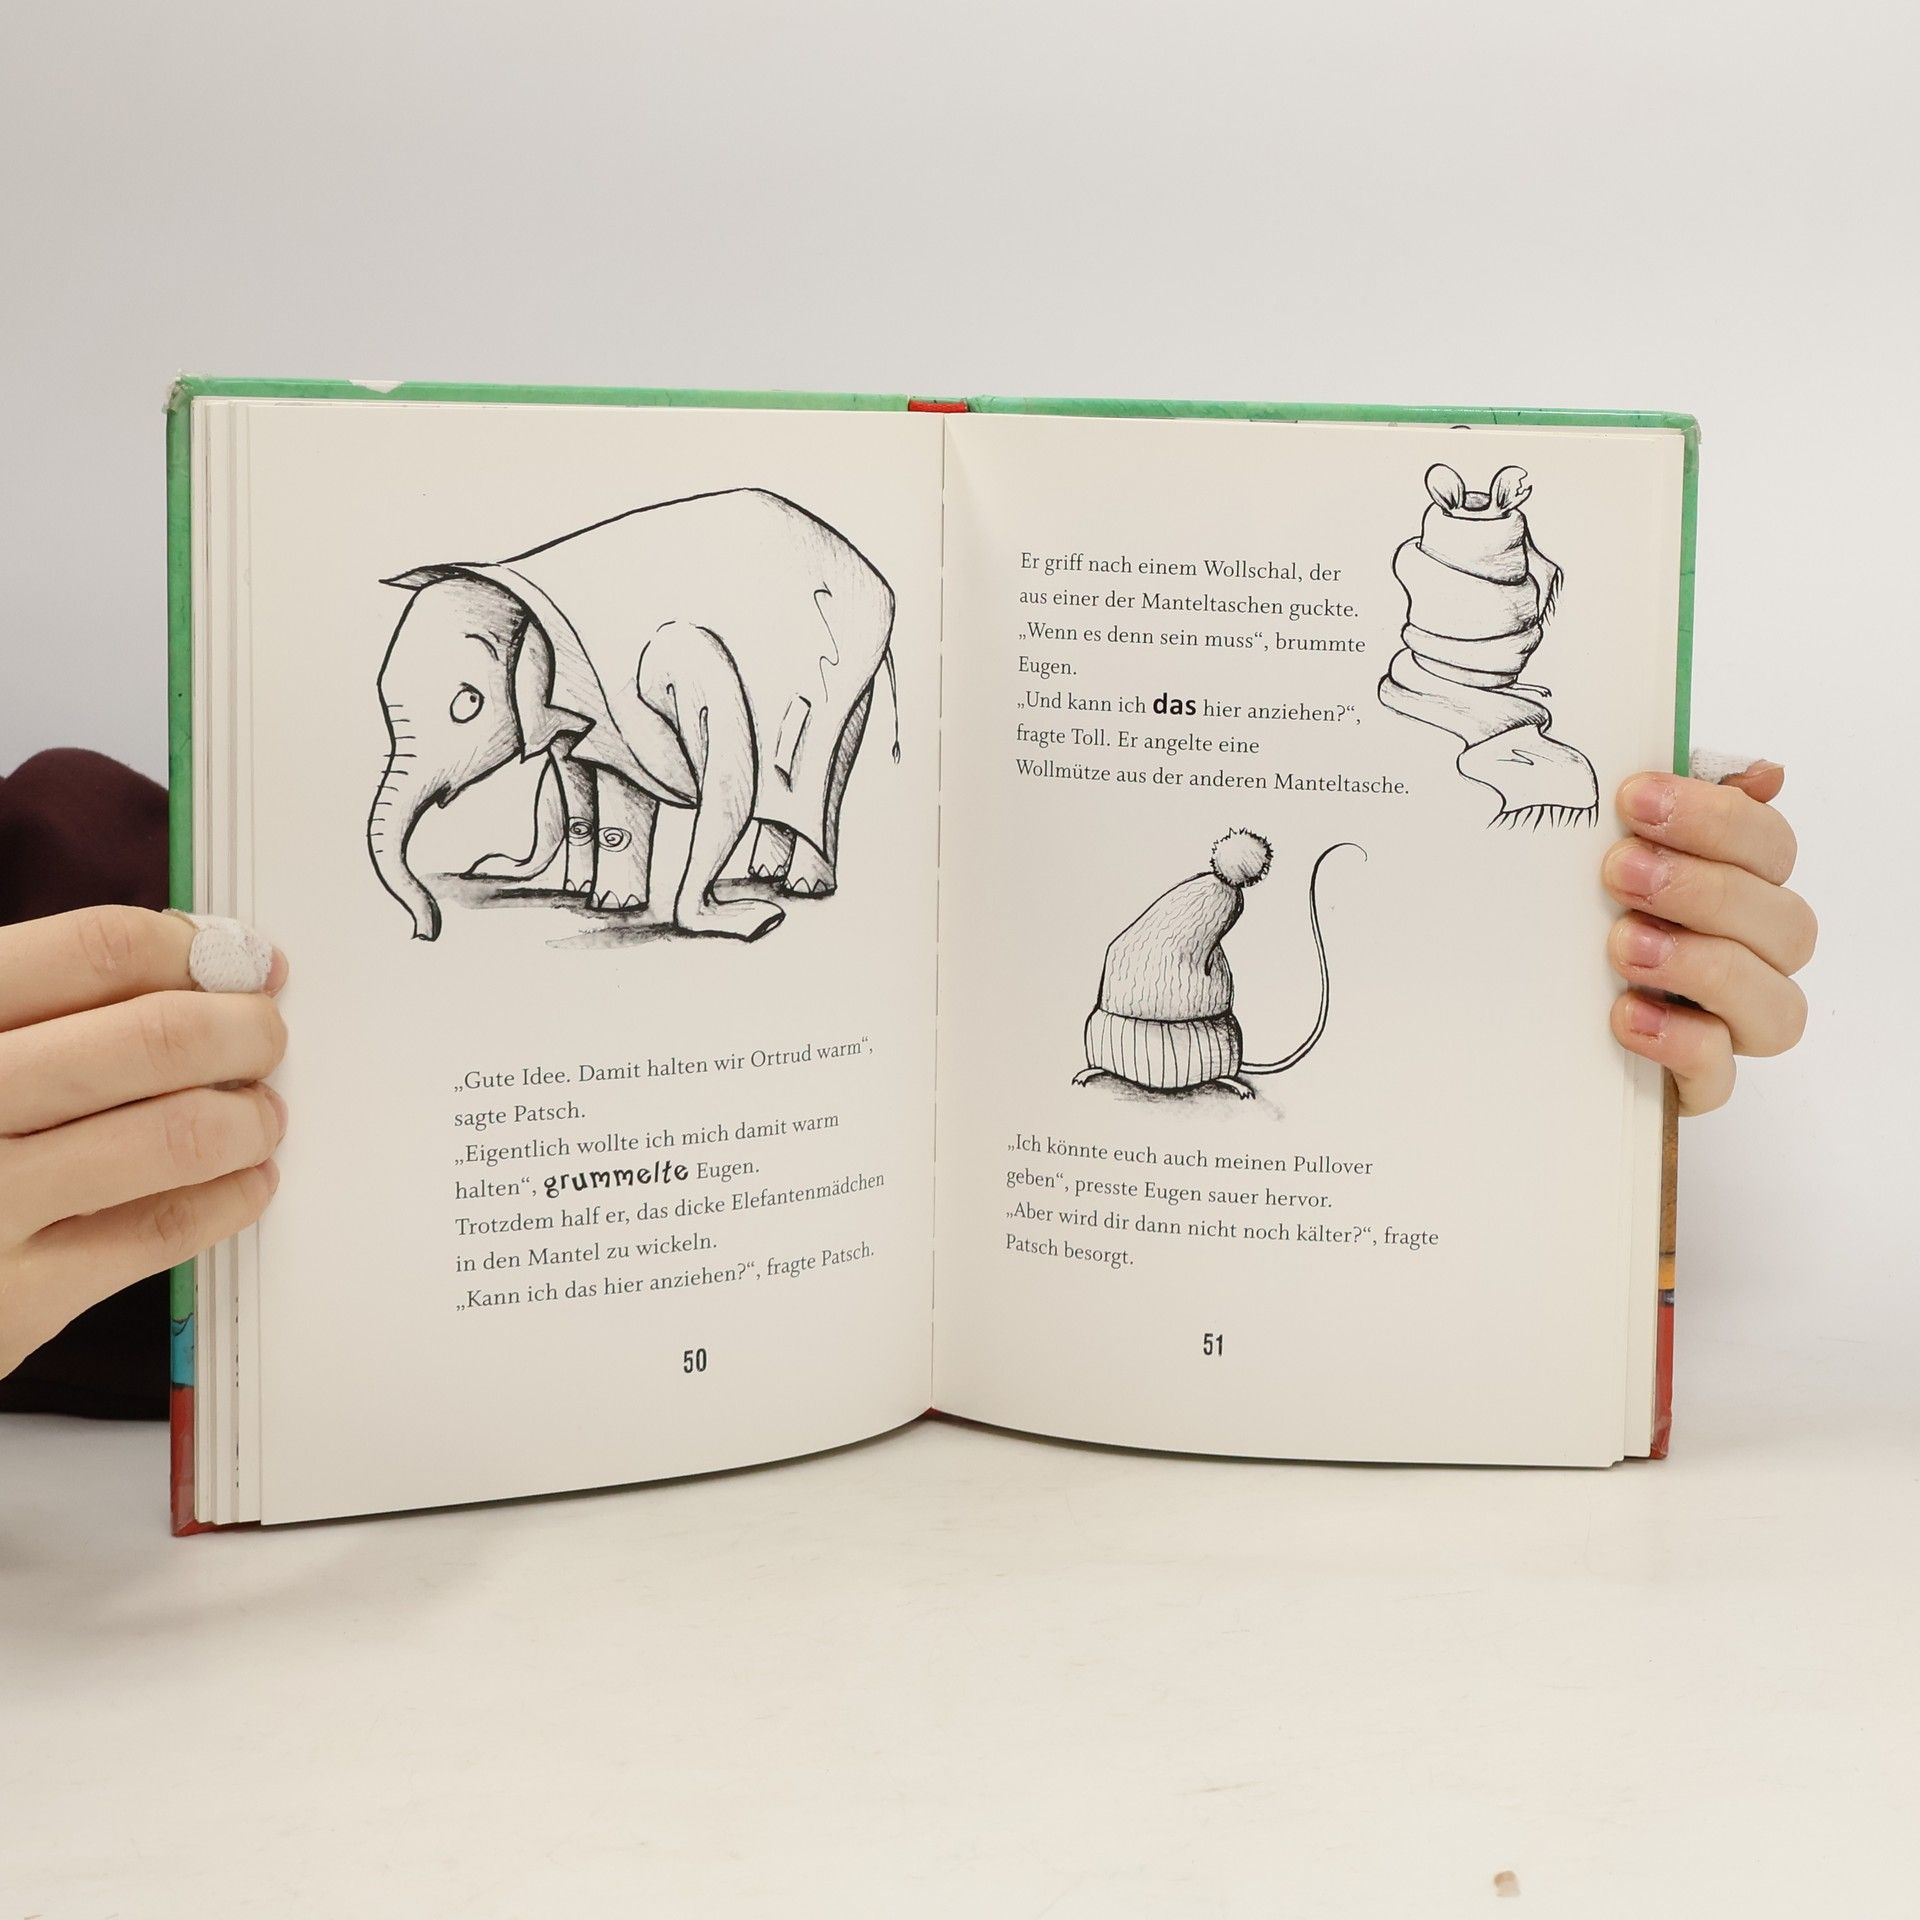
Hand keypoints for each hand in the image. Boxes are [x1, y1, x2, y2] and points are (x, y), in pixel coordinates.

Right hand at [0, 907, 287, 1379]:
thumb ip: (39, 1002)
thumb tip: (200, 961)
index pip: (95, 951)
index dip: (190, 949)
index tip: (239, 962)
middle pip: (155, 1039)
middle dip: (242, 1032)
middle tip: (263, 1037)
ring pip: (177, 1134)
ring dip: (249, 1116)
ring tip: (259, 1113)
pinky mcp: (14, 1300)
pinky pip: (160, 1232)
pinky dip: (230, 1197)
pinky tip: (244, 1179)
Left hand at [1603, 762, 1815, 1114]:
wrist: (1518, 1003)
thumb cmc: (1580, 913)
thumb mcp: (1607, 848)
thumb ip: (1670, 806)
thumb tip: (1762, 773)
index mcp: (1741, 888)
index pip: (1769, 845)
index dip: (1715, 818)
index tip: (1635, 798)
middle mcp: (1752, 956)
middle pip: (1785, 923)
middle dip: (1704, 890)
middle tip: (1621, 870)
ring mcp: (1730, 1024)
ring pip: (1776, 1007)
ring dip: (1702, 967)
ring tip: (1625, 945)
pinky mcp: (1695, 1082)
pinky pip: (1719, 1075)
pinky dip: (1680, 1042)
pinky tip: (1628, 1014)